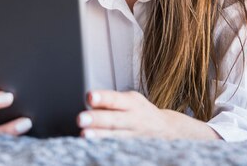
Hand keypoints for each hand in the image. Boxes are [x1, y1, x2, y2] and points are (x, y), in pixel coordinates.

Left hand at [77, 90, 219, 139]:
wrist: (166, 129)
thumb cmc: (139, 111)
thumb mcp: (129, 100)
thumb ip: (110, 102)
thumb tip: (89, 103)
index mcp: (132, 103)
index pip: (115, 99)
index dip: (103, 98)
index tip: (90, 97)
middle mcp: (134, 118)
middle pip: (115, 119)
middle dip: (98, 119)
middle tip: (81, 118)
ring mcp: (134, 135)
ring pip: (116, 136)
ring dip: (100, 136)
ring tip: (84, 135)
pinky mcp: (134, 147)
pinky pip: (119, 147)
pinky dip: (107, 147)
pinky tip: (94, 148)